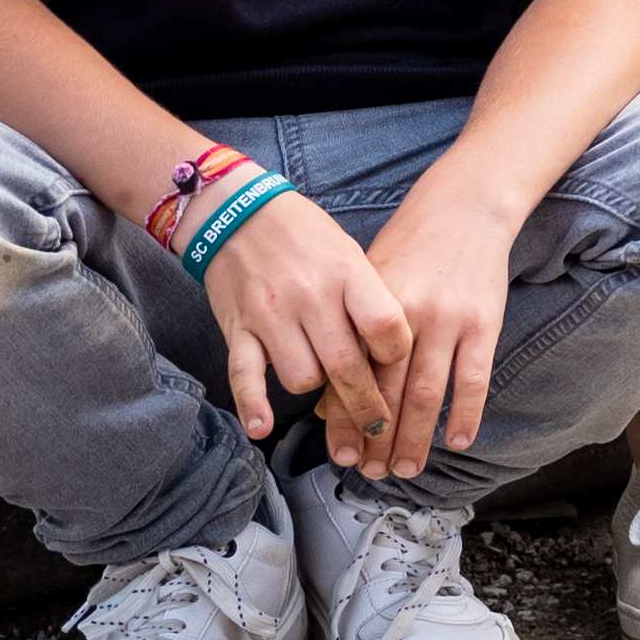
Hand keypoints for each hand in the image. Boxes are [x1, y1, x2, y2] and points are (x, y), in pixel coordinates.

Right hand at [196, 189, 408, 449]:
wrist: (238, 212)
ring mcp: (271, 314)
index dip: (398, 356)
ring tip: (323, 384)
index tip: (401, 367)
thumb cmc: (306, 237)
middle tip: (379, 426)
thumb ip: (369, 299)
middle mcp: (311, 296)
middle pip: (347, 366)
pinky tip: (261, 428)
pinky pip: (244, 375)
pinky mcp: (238, 328)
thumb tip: (399, 352)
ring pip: (302, 378)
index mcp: (348, 274)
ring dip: (316, 390)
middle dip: (367, 405)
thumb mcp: (349, 254)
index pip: (386, 327)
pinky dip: (252, 404)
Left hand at [330, 182, 522, 479]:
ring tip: (407, 468)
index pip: (353, 378)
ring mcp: (448, 321)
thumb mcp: (367, 287)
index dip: (346, 422)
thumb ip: (350, 340)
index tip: (341, 456)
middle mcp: (406, 318)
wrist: (463, 209)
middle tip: (371, 473)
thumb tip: (327, 402)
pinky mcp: (484, 323)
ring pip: (428, 394)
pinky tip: (458, 441)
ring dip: (416, 438)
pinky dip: (466, 414)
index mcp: (371, 310)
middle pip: (388, 394)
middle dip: (378, 440)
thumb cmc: (408, 249)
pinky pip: (474, 378)